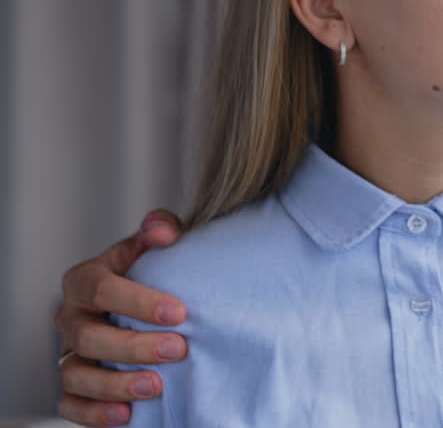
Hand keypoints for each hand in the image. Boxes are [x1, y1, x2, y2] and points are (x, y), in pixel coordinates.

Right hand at [54, 210, 188, 426]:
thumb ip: (159, 230)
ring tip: (155, 385)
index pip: (101, 289)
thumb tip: (163, 231)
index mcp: (85, 280)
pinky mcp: (73, 386)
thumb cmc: (152, 274)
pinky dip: (94, 413)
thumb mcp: (155, 246)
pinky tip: (126, 414)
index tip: (178, 312)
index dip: (137, 301)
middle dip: (134, 345)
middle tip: (177, 349)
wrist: (147, 306)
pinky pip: (70, 404)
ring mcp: (69, 353)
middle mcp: (71, 317)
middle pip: (89, 336)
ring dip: (115, 383)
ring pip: (76, 374)